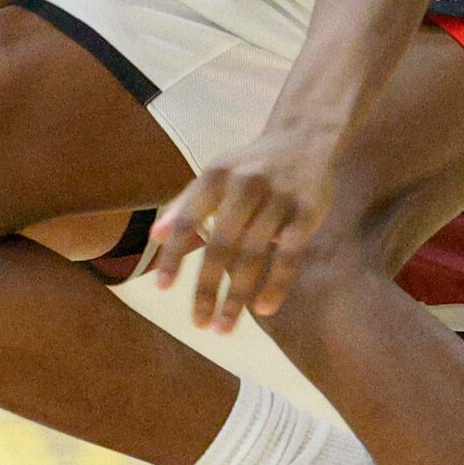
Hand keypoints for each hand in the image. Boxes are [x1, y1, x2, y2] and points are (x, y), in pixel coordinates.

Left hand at [147, 121, 338, 330]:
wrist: (305, 137)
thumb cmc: (250, 164)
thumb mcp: (214, 174)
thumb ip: (185, 204)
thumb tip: (155, 237)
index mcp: (215, 177)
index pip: (188, 221)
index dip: (174, 256)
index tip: (162, 289)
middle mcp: (244, 186)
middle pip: (221, 246)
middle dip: (207, 289)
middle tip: (198, 324)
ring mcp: (279, 199)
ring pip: (254, 256)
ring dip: (237, 296)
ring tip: (224, 327)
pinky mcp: (308, 212)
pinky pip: (290, 255)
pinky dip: (276, 284)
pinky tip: (263, 309)